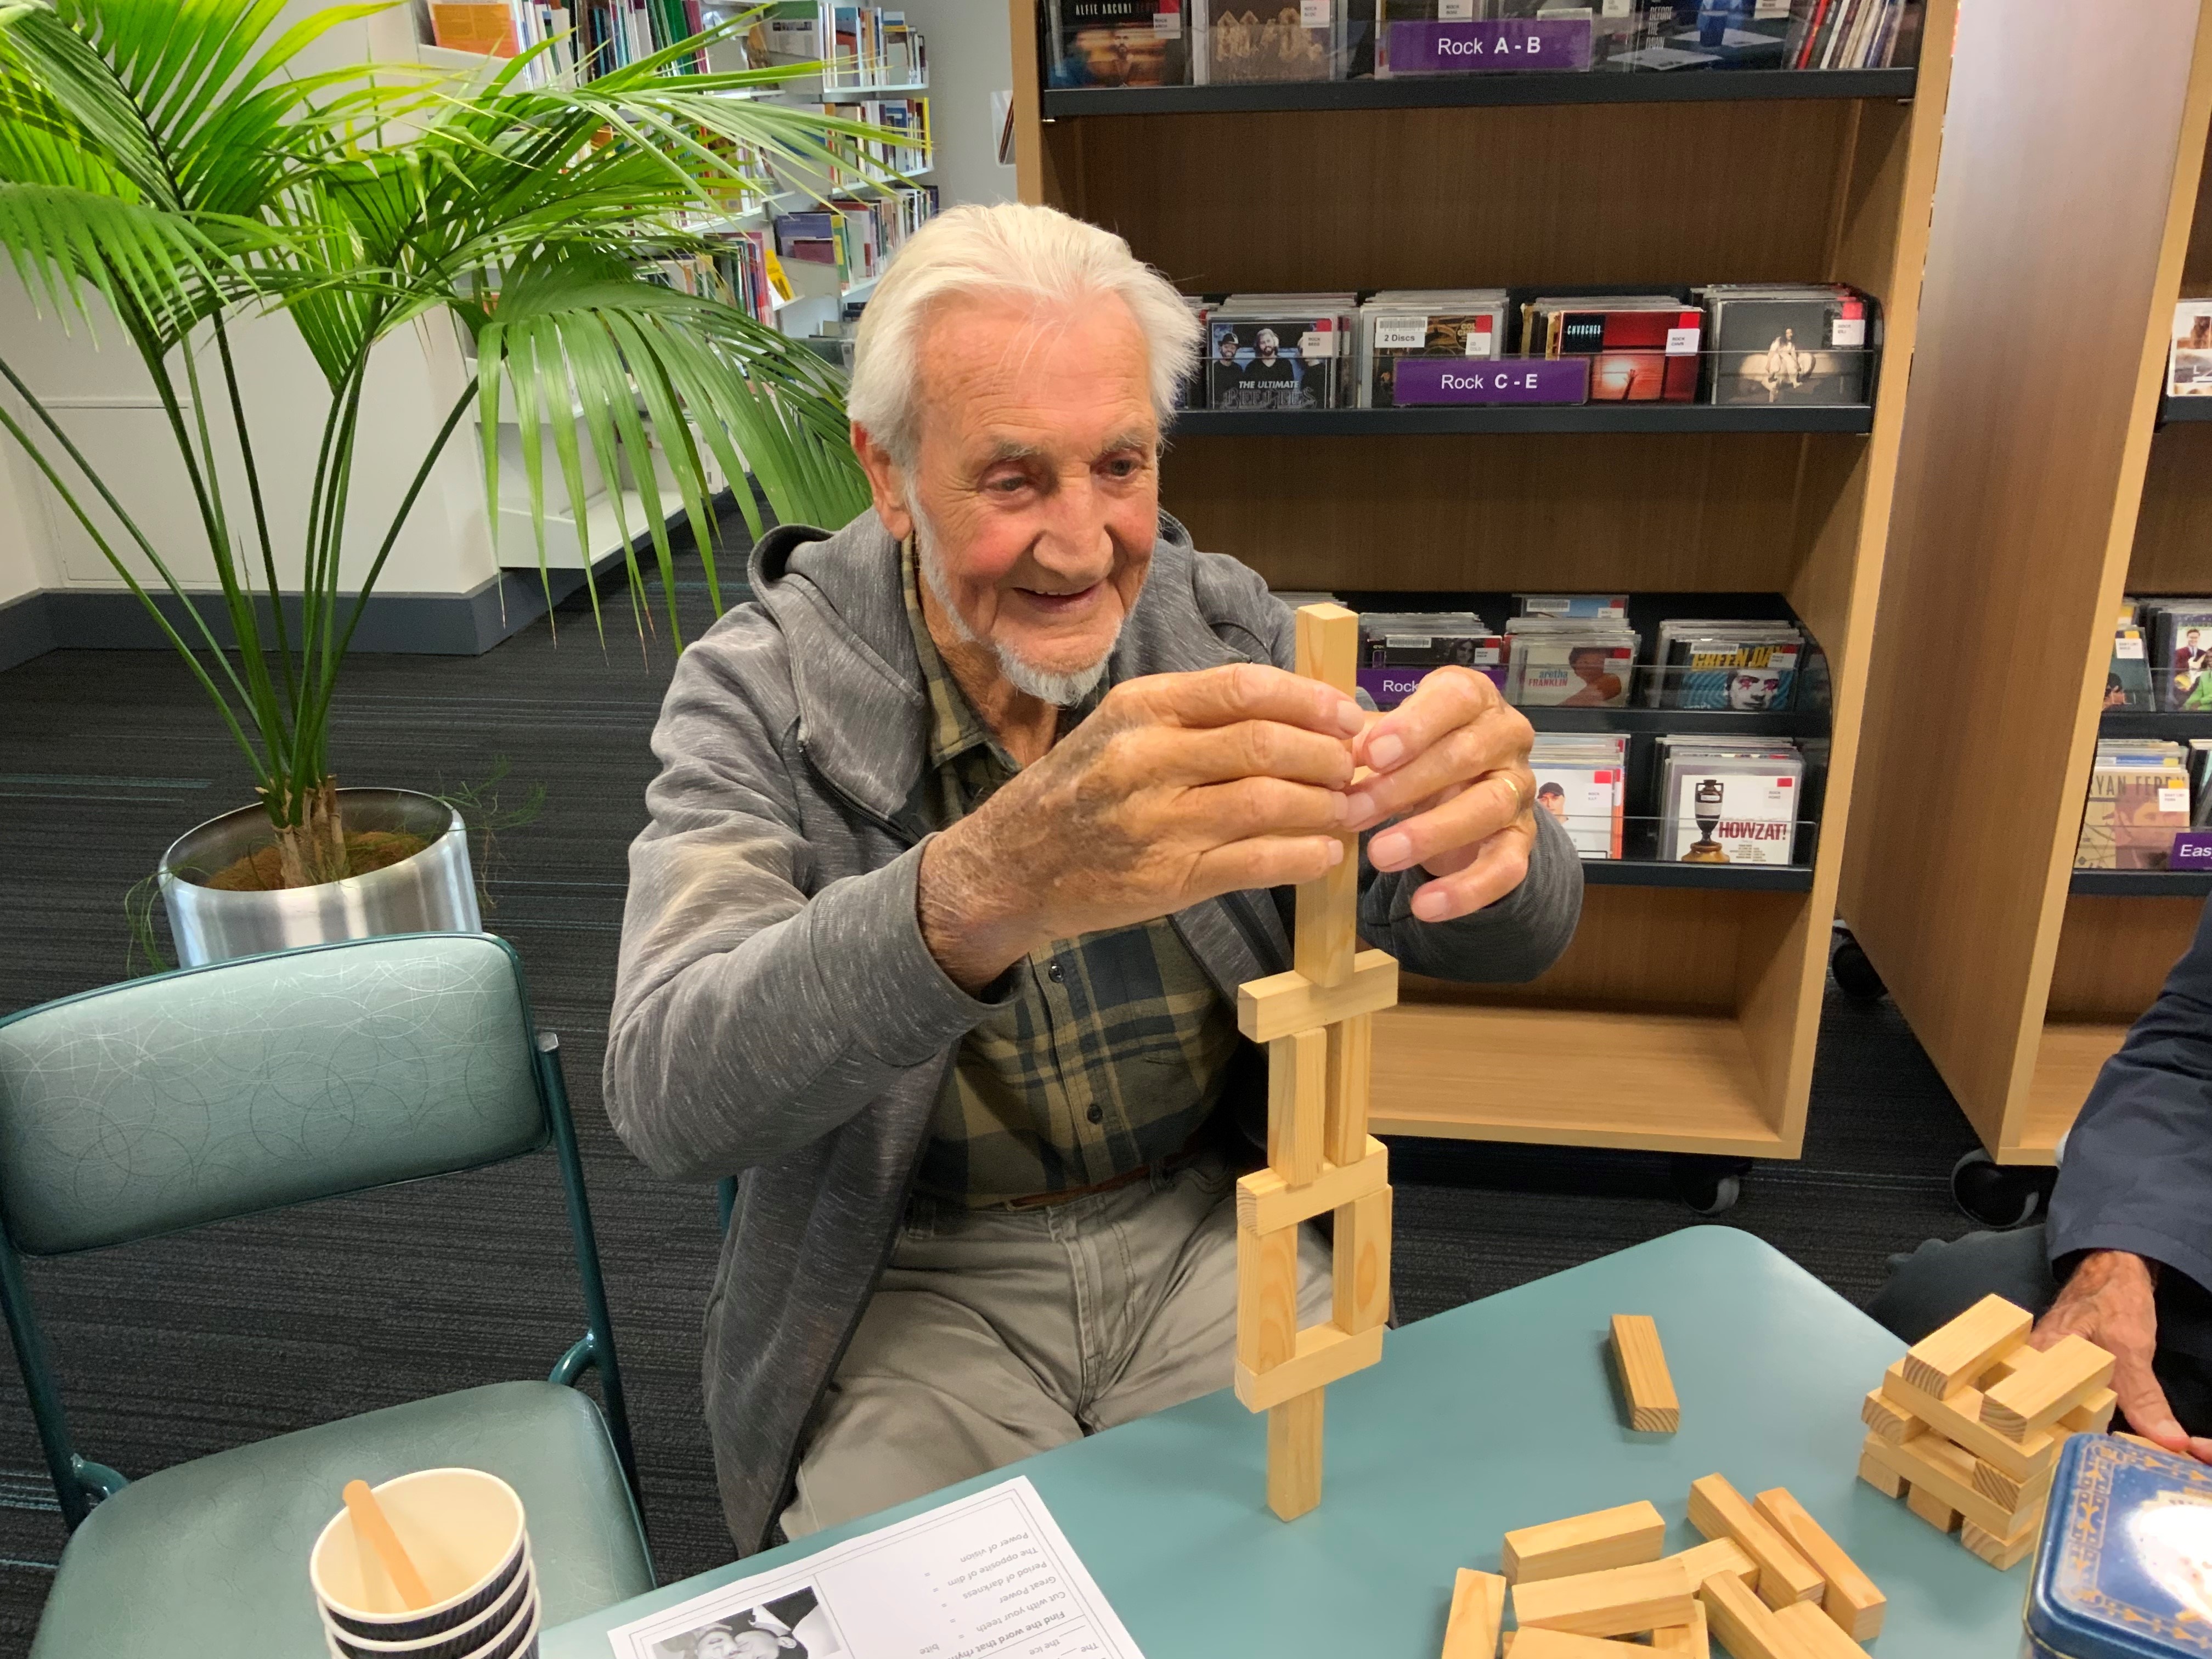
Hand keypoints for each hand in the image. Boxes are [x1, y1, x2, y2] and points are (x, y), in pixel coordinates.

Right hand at [917, 664, 1363, 991]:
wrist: (1009, 866)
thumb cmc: (1078, 793)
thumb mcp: (1122, 729)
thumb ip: (1197, 717)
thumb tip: (1298, 710)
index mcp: (1141, 708)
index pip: (1245, 687)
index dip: (1311, 699)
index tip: (1350, 714)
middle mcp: (1147, 758)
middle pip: (1267, 742)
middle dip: (1330, 754)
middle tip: (1358, 766)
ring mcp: (1157, 821)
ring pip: (1271, 800)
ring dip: (1326, 805)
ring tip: (1349, 809)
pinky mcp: (1168, 878)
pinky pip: (1258, 861)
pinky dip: (1305, 856)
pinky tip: (1323, 853)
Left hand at [1344, 666, 1537, 923]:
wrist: (1455, 791)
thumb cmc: (1412, 752)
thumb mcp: (1386, 738)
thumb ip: (1362, 743)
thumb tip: (1329, 758)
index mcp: (1472, 698)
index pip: (1455, 700)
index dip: (1413, 727)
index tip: (1371, 756)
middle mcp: (1506, 737)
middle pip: (1464, 756)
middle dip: (1403, 786)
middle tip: (1352, 812)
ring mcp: (1518, 788)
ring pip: (1487, 807)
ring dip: (1430, 833)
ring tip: (1380, 855)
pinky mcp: (1522, 839)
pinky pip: (1506, 867)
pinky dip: (1466, 890)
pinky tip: (1424, 907)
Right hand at [2033, 1250, 2211, 1459]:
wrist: (2112, 1267)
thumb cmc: (2113, 1298)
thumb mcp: (2132, 1346)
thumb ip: (2143, 1396)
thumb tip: (2169, 1442)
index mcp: (2035, 1361)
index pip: (2034, 1415)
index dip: (2051, 1447)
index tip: (2077, 1471)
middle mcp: (2028, 1367)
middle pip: (2041, 1418)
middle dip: (2061, 1448)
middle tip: (2087, 1471)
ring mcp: (2041, 1369)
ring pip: (2055, 1413)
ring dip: (2073, 1436)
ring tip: (2092, 1460)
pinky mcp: (2057, 1372)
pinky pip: (2065, 1404)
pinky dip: (2080, 1421)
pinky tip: (2094, 1436)